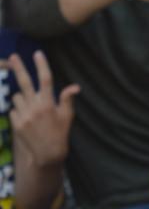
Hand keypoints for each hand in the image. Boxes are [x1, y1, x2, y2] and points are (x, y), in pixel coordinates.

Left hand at [4, 50, 78, 166]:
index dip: (42, 65)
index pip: (46, 80)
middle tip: (13, 56)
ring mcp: (24, 115)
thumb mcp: (67, 117)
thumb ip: (67, 100)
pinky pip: (14, 109)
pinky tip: (26, 120)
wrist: (47, 154)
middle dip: (18, 67)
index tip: (38, 53)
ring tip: (30, 109)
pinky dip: (18, 111)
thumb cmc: (60, 134)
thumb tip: (75, 87)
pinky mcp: (16, 122)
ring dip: (22, 98)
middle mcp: (35, 107)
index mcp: (49, 104)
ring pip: (17, 96)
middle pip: (25, 82)